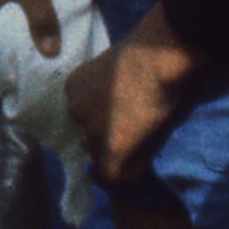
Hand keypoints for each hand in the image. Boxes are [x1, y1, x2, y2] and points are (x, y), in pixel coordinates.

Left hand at [69, 7, 197, 182]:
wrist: (154, 59)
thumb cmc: (144, 54)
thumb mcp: (116, 70)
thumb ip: (110, 89)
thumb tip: (122, 109)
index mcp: (74, 87)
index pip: (84, 117)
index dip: (105, 124)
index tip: (127, 124)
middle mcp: (75, 108)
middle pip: (88, 136)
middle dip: (109, 141)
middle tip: (135, 139)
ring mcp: (91, 129)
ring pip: (99, 156)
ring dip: (120, 156)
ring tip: (142, 149)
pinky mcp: (111, 146)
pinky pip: (113, 174)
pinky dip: (129, 173)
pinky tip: (144, 162)